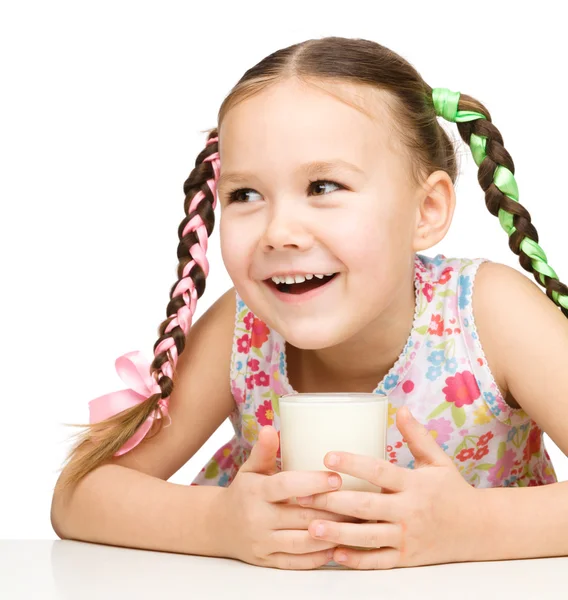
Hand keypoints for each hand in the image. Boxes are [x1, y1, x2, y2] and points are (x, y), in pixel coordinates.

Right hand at [214, 425, 359, 569]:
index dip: (313, 482)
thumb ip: (263, 451)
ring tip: (354, 525)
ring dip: (330, 535)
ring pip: (302, 542)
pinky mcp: (267, 562)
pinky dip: (318, 557)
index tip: (338, 478)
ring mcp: (262, 543)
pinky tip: (337, 546)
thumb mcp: (250, 469)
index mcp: (254, 492)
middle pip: (300, 515)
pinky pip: (297, 562)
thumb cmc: (243, 492)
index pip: (286, 486)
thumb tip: (270, 428)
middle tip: (359, 503)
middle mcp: (257, 519)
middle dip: (332, 510)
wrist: (219, 526)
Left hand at [297, 406, 483, 569]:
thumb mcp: (439, 460)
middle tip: (302, 496)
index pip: (379, 471)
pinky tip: (334, 554)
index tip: (327, 456)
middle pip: (366, 506)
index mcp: (415, 484)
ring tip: (311, 527)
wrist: (480, 530)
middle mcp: (409, 511)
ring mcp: (408, 538)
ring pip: (368, 537)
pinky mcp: (408, 558)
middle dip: (332, 501)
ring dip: (338, 533)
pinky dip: (357, 560)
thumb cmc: (454, 490)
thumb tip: (400, 408)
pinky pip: (379, 561)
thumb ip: (417, 436)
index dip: (353, 462)